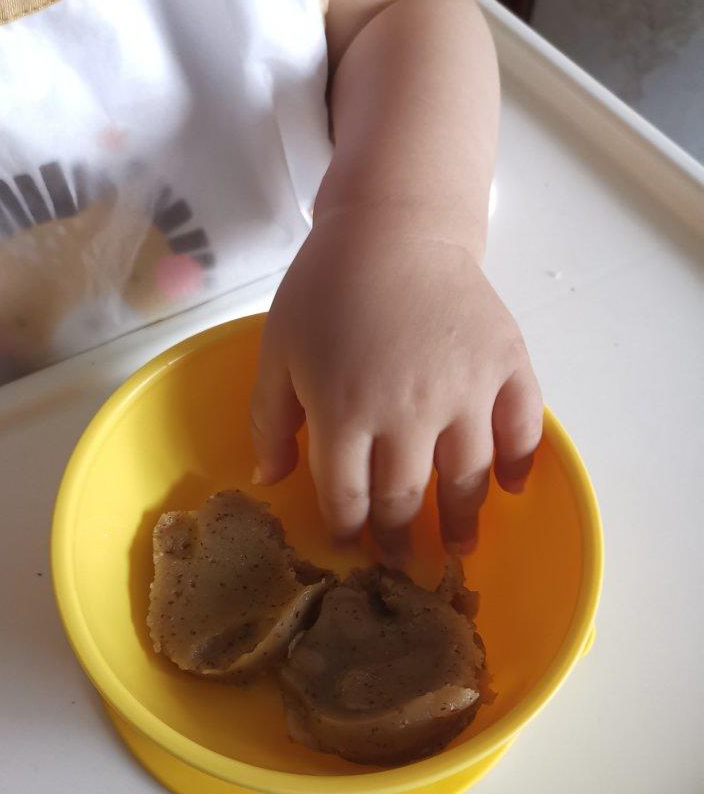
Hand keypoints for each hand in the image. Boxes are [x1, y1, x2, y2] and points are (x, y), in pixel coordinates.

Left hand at [250, 206, 541, 555]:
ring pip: (466, 477)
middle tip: (404, 565)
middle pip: (406, 498)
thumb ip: (269, 419)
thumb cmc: (326, 289)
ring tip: (462, 548)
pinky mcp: (506, 365)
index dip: (348, 529)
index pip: (348, 496)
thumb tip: (269, 480)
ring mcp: (465, 390)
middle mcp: (408, 411)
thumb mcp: (276, 350)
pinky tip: (512, 487)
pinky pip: (523, 428)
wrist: (393, 227)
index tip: (352, 544)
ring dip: (463, 520)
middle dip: (401, 540)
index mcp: (344, 411)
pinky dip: (521, 462)